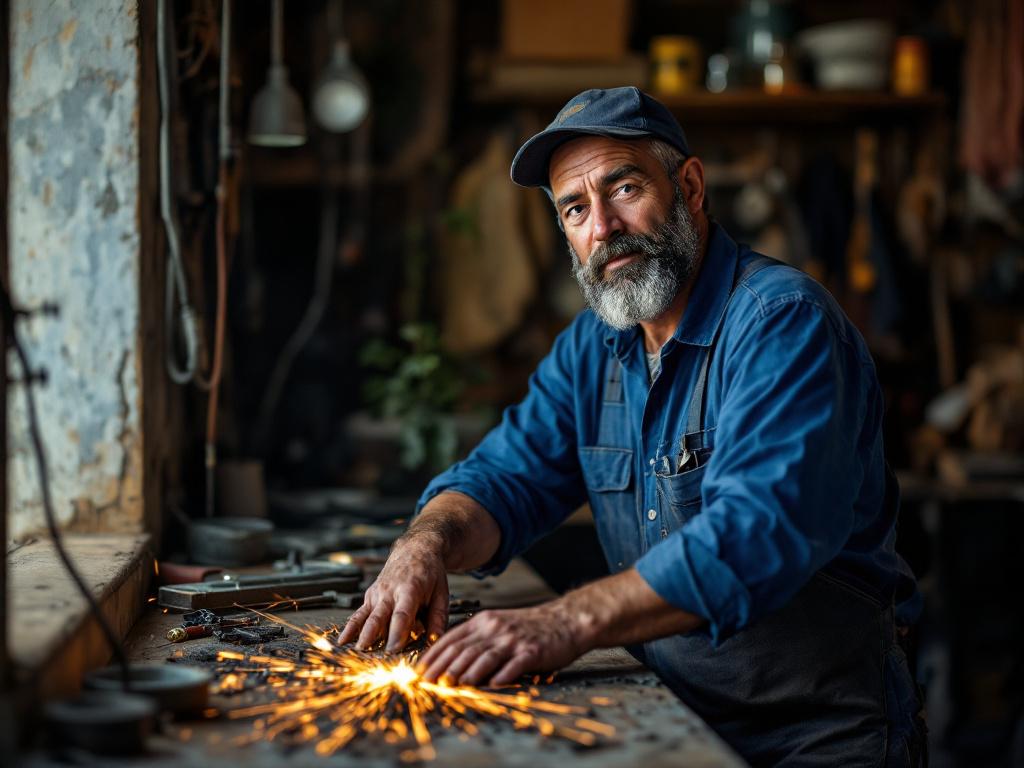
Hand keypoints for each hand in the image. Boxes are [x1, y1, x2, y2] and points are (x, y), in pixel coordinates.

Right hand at [338, 532, 449, 650]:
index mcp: (410, 589)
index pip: (401, 614)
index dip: (397, 633)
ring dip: (360, 634)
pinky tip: (343, 640)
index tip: (393, 650)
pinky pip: (359, 613)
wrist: (414, 549)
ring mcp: (377, 593)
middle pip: (379, 617)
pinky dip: (351, 627)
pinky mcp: (370, 595)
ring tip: (356, 651)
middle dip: (374, 637)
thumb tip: (436, 641)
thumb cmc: (430, 573)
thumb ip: (438, 618)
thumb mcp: (441, 593)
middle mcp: (389, 591)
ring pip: (366, 616)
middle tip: (371, 656)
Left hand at [416, 600, 588, 686]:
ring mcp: (514, 639)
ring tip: (452, 685)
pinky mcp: (532, 650)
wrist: (565, 621)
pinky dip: (501, 676)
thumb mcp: (499, 625)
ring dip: (466, 672)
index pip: (452, 638)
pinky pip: (513, 664)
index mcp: (485, 621)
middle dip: (442, 666)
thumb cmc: (529, 627)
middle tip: (427, 682)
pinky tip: (491, 685)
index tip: (419, 670)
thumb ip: (477, 639)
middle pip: (464, 648)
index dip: (434, 655)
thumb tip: (450, 662)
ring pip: (485, 656)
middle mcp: (496, 628)